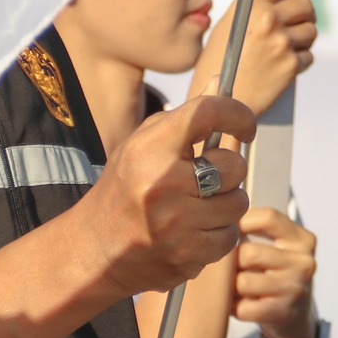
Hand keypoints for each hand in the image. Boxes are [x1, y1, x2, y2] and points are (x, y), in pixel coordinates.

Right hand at [71, 94, 255, 298]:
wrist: (91, 252)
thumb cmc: (122, 191)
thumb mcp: (141, 146)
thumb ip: (184, 118)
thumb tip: (220, 82)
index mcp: (149, 149)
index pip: (207, 113)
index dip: (237, 114)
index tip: (246, 127)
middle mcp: (162, 183)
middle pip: (235, 166)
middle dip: (229, 172)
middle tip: (207, 179)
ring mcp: (175, 223)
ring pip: (238, 203)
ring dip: (225, 205)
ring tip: (196, 208)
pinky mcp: (185, 255)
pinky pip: (229, 237)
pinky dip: (218, 235)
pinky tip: (192, 232)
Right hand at [192, 0, 316, 113]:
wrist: (217, 101)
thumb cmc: (221, 61)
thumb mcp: (230, 24)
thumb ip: (257, 4)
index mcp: (251, 5)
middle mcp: (268, 19)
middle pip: (306, 4)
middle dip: (303, 14)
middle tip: (295, 24)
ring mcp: (281, 42)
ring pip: (311, 30)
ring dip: (302, 39)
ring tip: (283, 48)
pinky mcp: (291, 65)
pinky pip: (308, 55)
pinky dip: (299, 61)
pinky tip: (280, 65)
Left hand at [236, 206, 318, 337]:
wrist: (296, 318)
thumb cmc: (279, 277)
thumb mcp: (281, 249)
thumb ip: (261, 232)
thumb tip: (223, 222)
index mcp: (303, 241)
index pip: (268, 218)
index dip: (242, 221)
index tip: (230, 229)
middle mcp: (303, 263)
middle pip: (249, 253)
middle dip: (234, 262)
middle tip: (233, 268)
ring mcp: (294, 289)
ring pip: (243, 282)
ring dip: (233, 287)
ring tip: (238, 288)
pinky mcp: (282, 313)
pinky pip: (242, 307)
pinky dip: (235, 308)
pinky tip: (242, 304)